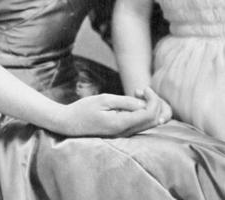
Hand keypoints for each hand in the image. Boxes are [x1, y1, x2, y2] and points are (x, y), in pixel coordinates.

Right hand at [54, 87, 170, 137]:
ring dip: (148, 108)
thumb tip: (144, 104)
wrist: (70, 123)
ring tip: (136, 94)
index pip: (149, 115)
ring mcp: (125, 135)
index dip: (152, 100)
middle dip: (153, 103)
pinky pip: (140, 124)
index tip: (142, 88)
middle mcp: (126, 133)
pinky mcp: (122, 132)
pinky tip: (133, 102)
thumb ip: (125, 102)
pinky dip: (142, 112)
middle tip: (140, 90)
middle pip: (153, 121)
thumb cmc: (84, 109)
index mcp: (121, 124)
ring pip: (149, 124)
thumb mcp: (103, 100)